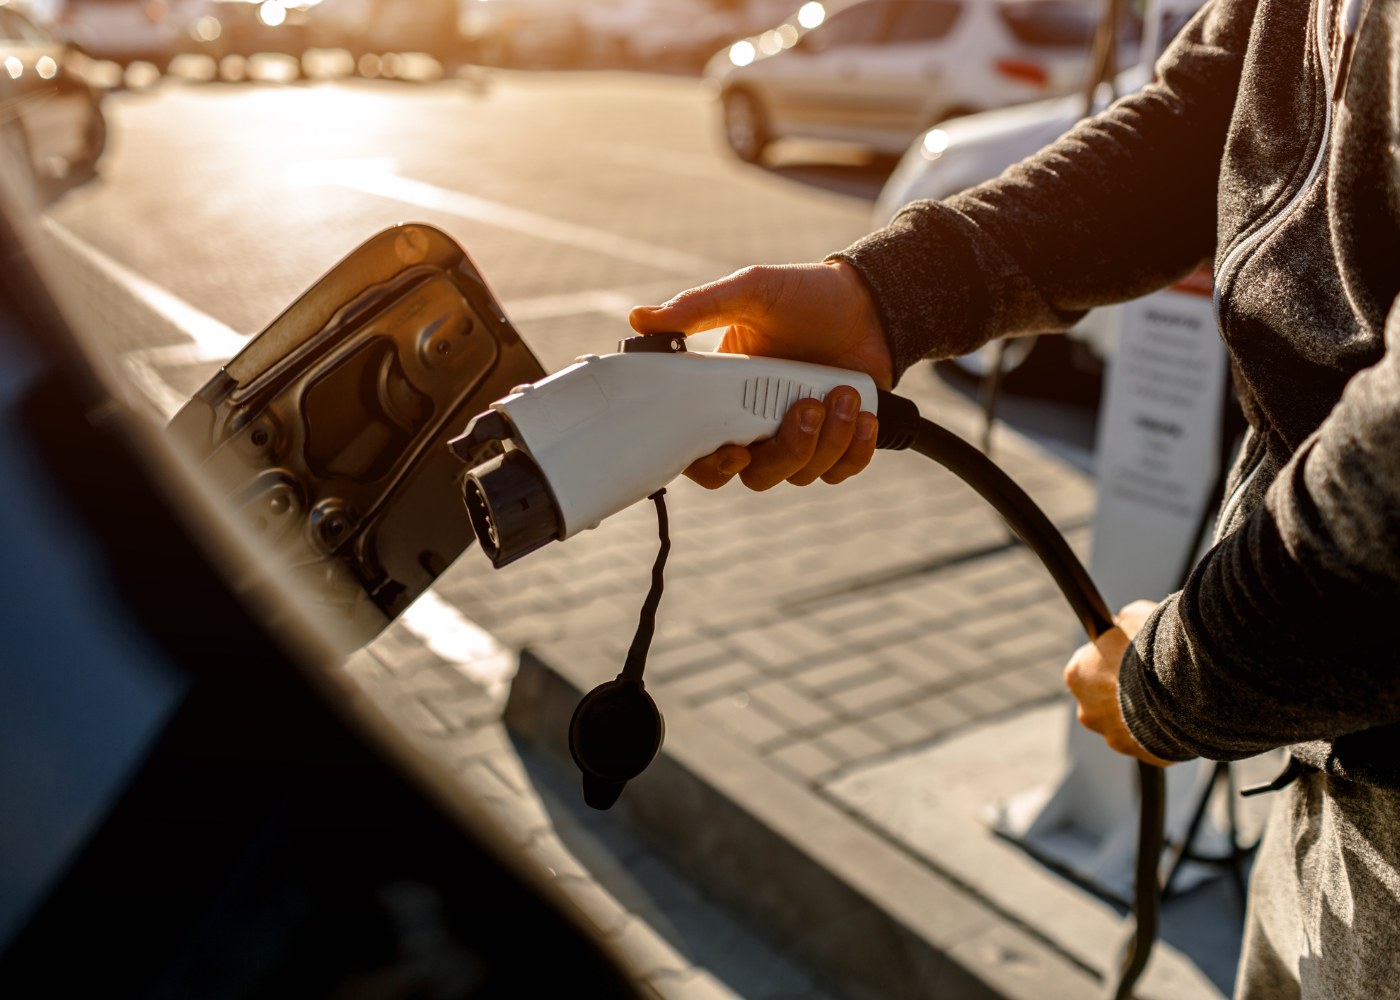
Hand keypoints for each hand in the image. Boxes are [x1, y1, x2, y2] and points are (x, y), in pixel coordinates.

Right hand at [629, 261, 892, 490]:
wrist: (868, 302)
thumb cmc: (804, 295)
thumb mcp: (748, 292)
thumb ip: (698, 308)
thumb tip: (640, 319)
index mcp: (726, 396)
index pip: (703, 452)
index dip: (713, 465)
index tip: (737, 450)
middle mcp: (759, 424)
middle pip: (756, 475)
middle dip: (786, 450)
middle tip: (808, 408)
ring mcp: (799, 436)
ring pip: (800, 474)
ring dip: (827, 440)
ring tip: (843, 394)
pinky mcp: (839, 441)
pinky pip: (840, 470)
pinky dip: (853, 450)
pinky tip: (861, 414)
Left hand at [1063, 600, 1172, 766]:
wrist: (1189, 684)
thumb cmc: (1156, 646)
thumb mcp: (1134, 616)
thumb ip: (1121, 624)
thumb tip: (1121, 623)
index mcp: (1077, 675)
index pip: (1087, 665)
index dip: (1109, 657)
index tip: (1128, 653)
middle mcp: (1088, 710)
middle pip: (1104, 698)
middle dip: (1124, 688)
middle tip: (1152, 675)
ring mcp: (1114, 737)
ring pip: (1127, 722)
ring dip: (1143, 711)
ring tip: (1171, 695)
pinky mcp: (1142, 754)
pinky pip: (1152, 740)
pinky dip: (1163, 729)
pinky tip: (1180, 714)